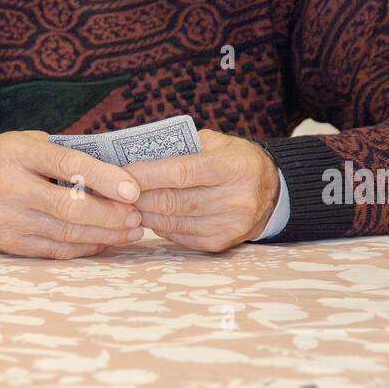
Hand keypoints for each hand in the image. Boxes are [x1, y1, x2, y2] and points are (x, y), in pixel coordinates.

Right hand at [0, 130, 145, 258]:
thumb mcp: (20, 144)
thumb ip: (59, 153)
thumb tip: (113, 166)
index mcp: (15, 154)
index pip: (67, 165)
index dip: (104, 178)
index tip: (133, 189)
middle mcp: (9, 187)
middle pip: (70, 206)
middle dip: (111, 215)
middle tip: (137, 215)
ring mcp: (8, 220)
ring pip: (66, 232)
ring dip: (105, 234)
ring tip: (131, 230)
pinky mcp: (9, 244)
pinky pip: (55, 250)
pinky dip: (84, 247)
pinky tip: (104, 242)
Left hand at [125, 130, 279, 252]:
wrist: (272, 194)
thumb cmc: (235, 163)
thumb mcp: (218, 144)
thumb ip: (182, 148)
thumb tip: (138, 157)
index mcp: (234, 167)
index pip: (181, 172)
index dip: (147, 174)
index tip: (121, 172)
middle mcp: (236, 199)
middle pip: (172, 200)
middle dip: (138, 196)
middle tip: (116, 191)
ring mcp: (229, 225)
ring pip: (171, 221)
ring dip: (143, 212)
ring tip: (127, 203)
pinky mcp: (220, 243)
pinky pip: (178, 236)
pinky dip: (159, 226)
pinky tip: (150, 215)